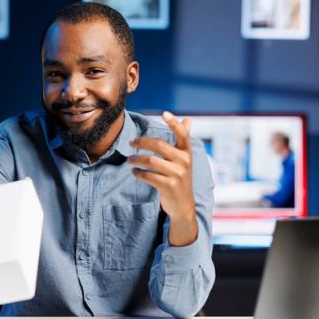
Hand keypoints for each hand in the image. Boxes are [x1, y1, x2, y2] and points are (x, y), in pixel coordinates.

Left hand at [128, 111, 197, 245]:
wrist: (183, 206)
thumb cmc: (180, 178)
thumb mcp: (184, 159)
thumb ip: (184, 139)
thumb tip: (189, 119)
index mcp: (187, 152)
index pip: (182, 134)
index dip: (174, 123)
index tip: (164, 113)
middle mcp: (184, 162)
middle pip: (159, 145)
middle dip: (142, 142)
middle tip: (130, 142)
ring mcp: (177, 174)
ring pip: (151, 161)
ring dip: (136, 159)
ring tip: (129, 160)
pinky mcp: (169, 186)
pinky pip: (148, 176)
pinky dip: (138, 173)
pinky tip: (134, 172)